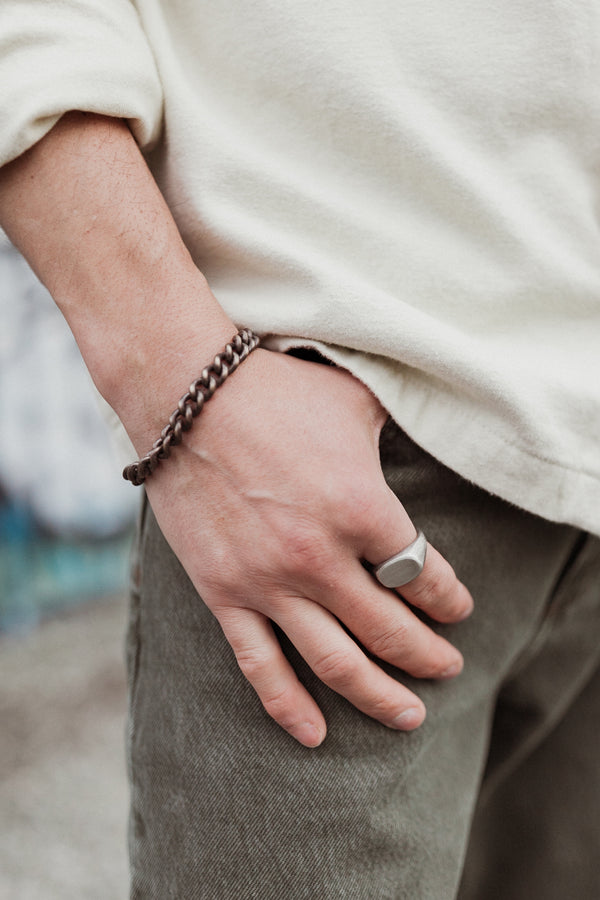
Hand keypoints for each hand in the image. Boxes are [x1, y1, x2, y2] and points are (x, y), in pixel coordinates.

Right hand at [144, 349, 472, 746]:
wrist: (184, 395)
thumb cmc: (275, 391)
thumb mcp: (353, 401)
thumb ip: (394, 431)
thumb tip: (424, 429)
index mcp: (363, 508)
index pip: (424, 575)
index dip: (450, 599)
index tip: (457, 608)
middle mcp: (321, 558)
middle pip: (391, 629)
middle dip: (429, 656)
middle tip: (447, 667)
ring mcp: (269, 583)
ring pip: (336, 663)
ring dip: (379, 695)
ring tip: (409, 716)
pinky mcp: (224, 594)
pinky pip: (260, 665)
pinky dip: (289, 706)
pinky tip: (315, 734)